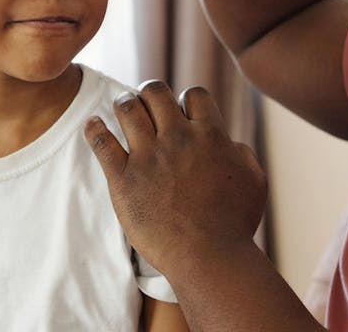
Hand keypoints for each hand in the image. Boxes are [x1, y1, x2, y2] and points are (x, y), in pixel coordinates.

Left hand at [84, 81, 266, 273]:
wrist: (208, 256)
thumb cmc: (235, 224)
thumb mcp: (254, 180)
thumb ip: (242, 153)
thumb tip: (230, 142)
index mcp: (210, 135)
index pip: (193, 95)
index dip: (186, 100)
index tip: (181, 112)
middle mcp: (177, 138)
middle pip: (155, 91)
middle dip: (150, 92)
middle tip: (146, 101)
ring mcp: (148, 156)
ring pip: (127, 108)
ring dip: (124, 103)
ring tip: (122, 107)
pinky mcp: (123, 179)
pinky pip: (101, 142)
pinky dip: (94, 128)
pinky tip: (92, 124)